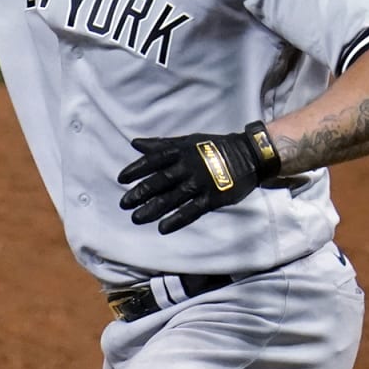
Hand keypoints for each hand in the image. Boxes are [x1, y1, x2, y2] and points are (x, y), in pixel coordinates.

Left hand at [117, 122, 280, 234]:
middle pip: (160, 181)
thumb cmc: (213, 147)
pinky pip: (192, 210)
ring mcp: (201, 183)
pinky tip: (163, 228)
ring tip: (136, 218)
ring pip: (173, 197)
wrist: (247, 155)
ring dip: (153, 208)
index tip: (121, 179)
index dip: (136, 169)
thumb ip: (160, 145)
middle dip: (140, 192)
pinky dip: (177, 219)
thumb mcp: (187, 141)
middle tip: (123, 203)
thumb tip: (134, 143)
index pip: (153, 160)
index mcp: (181, 152)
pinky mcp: (213, 197)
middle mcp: (188, 167)